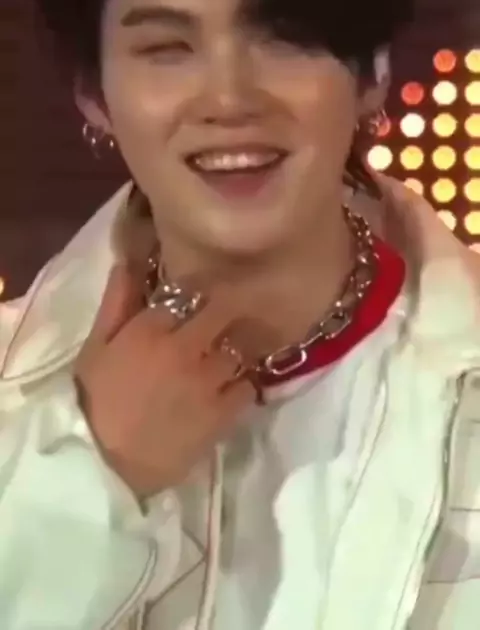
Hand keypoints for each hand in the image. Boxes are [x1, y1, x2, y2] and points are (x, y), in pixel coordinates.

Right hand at [74, 264, 261, 497]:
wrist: (106, 465)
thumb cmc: (95, 402)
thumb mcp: (95, 348)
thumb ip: (116, 303)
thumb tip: (127, 262)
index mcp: (150, 328)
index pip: (188, 290)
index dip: (198, 290)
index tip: (203, 293)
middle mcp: (185, 347)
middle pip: (224, 311)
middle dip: (228, 309)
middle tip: (230, 314)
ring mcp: (208, 380)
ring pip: (238, 347)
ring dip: (235, 348)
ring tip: (231, 354)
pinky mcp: (223, 412)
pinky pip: (247, 386)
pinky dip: (243, 385)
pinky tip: (233, 388)